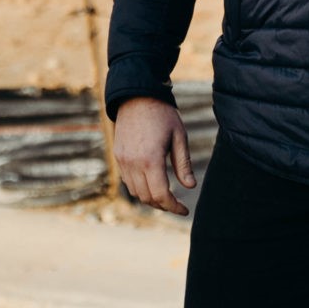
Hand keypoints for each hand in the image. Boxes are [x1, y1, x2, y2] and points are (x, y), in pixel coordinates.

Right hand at [112, 97, 196, 214]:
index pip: (161, 195)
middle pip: (147, 198)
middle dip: (163, 205)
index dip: (173, 207)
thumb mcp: (179, 136)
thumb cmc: (162, 115)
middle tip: (177, 205)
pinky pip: (127, 181)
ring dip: (150, 199)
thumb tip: (190, 187)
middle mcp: (133, 164)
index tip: (184, 210)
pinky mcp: (118, 157)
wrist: (137, 96)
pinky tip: (151, 184)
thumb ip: (183, 164)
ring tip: (166, 197)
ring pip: (135, 192)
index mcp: (150, 160)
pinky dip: (139, 189)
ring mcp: (123, 161)